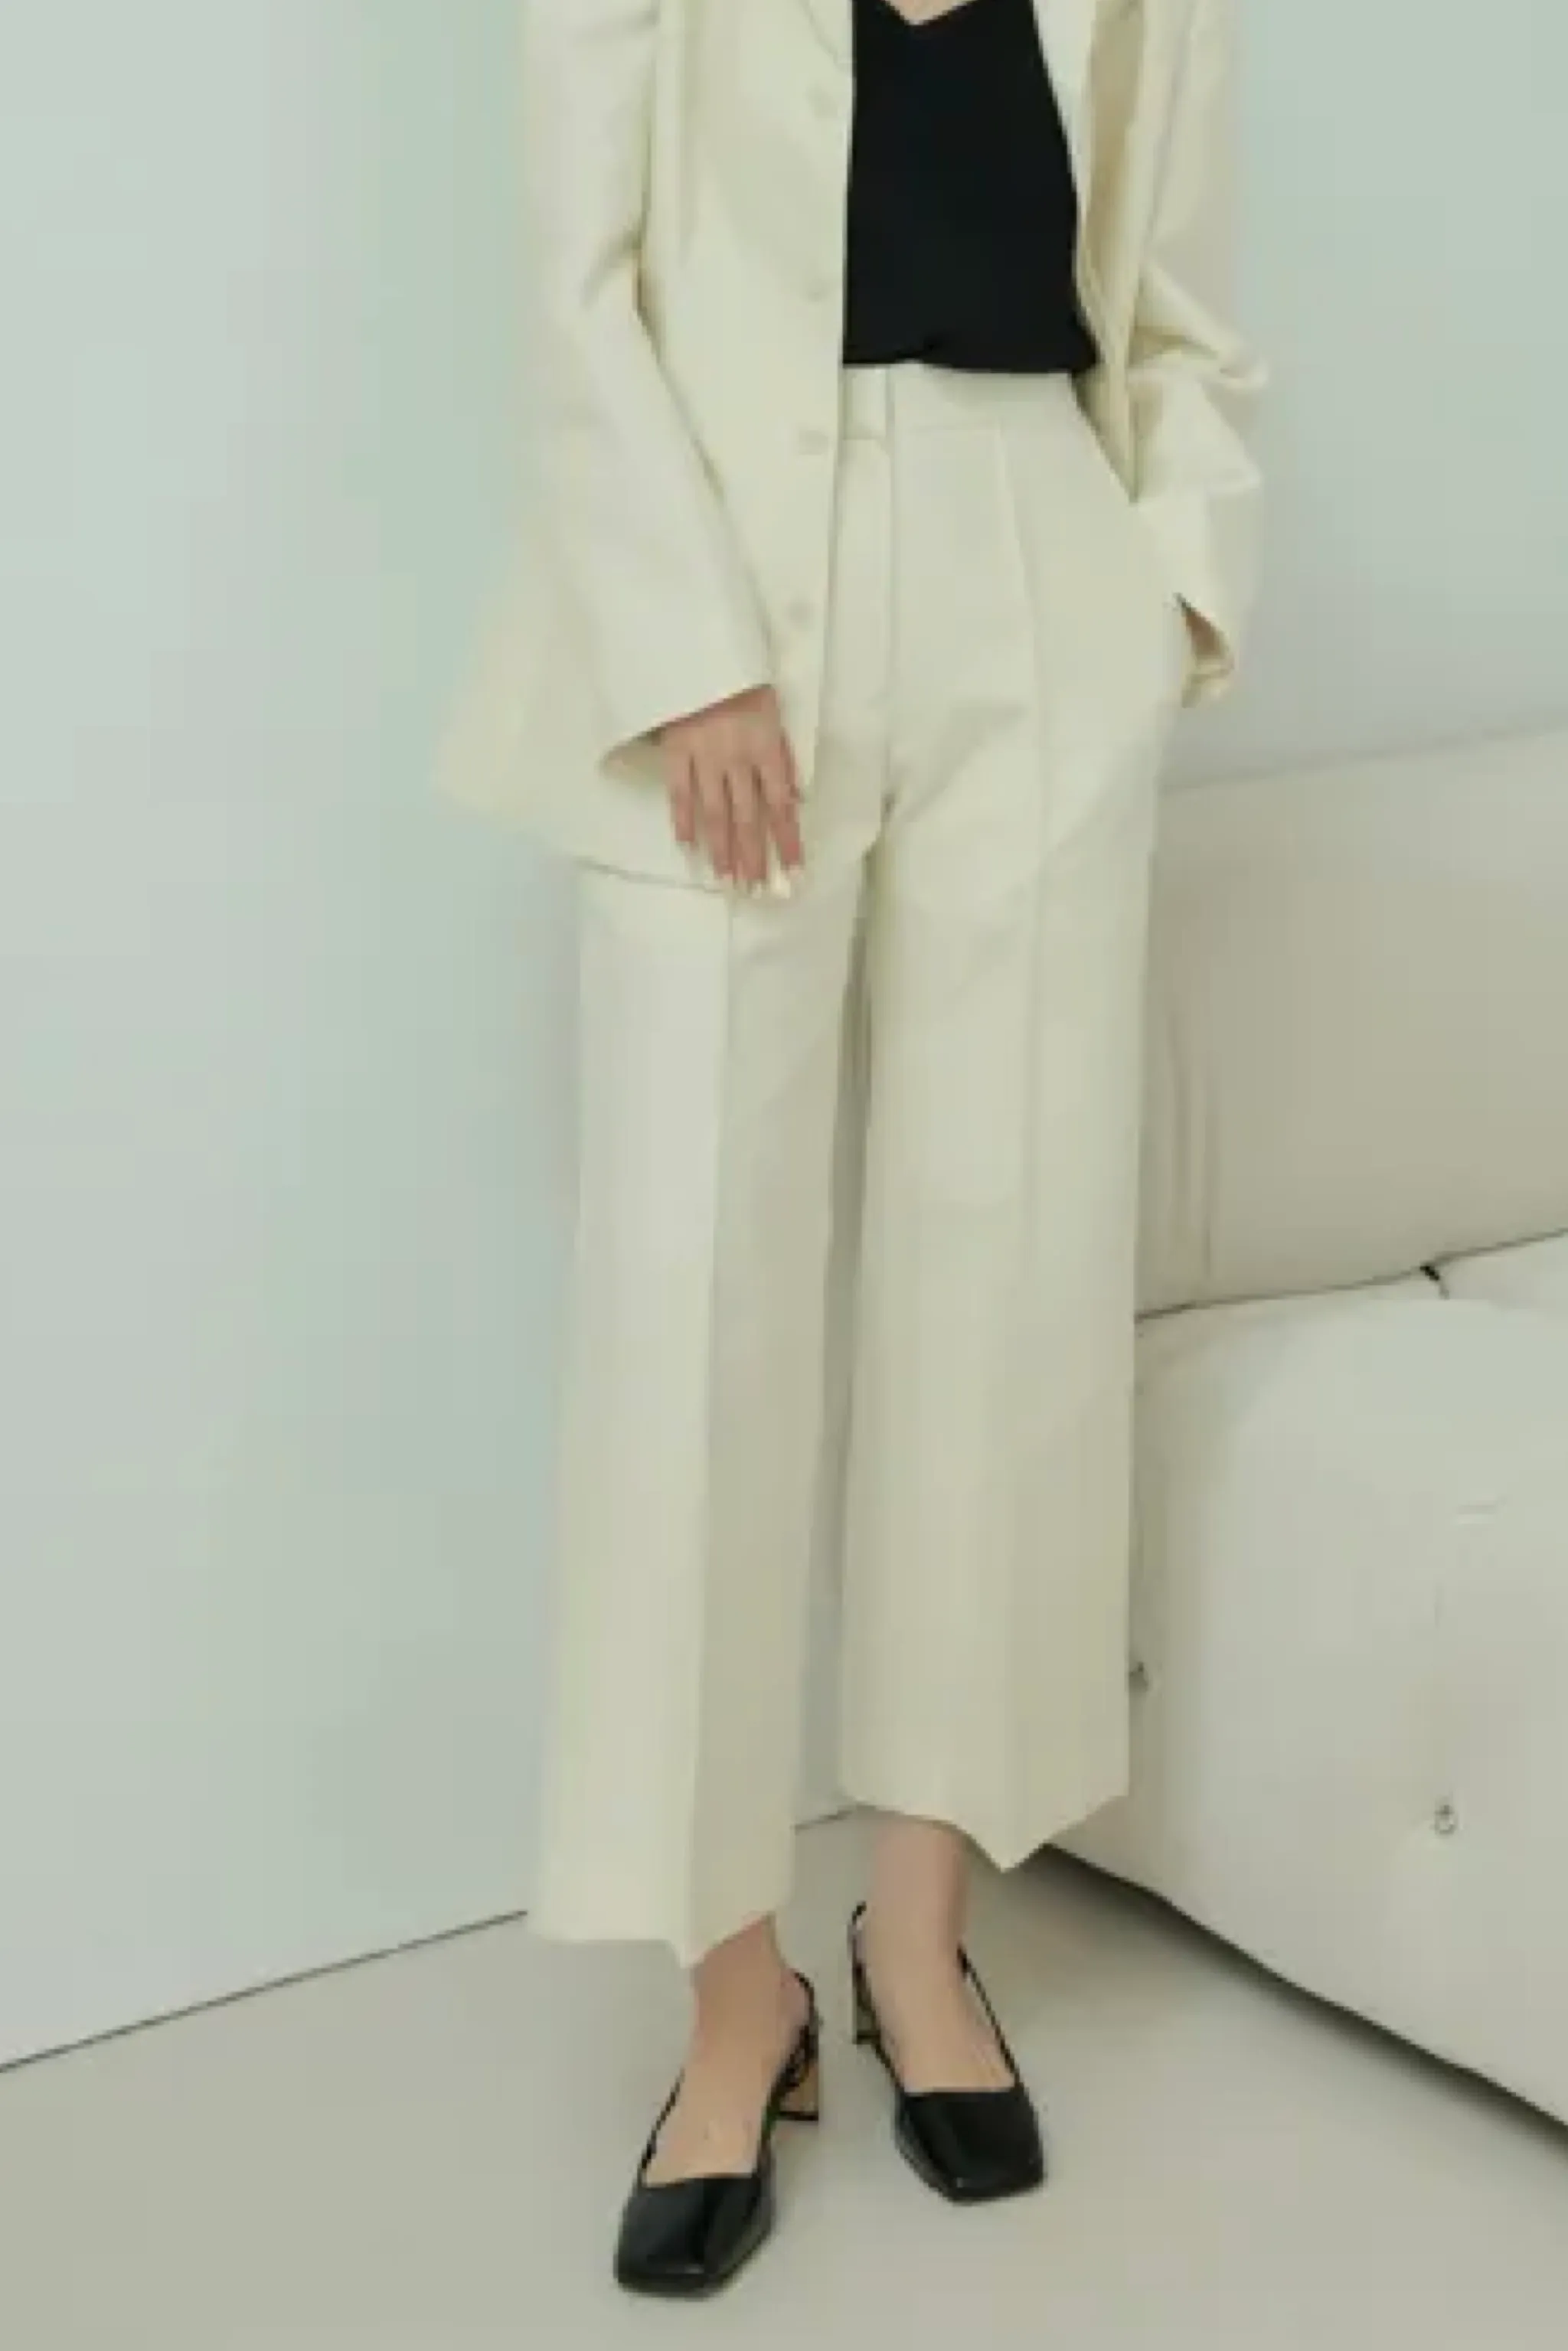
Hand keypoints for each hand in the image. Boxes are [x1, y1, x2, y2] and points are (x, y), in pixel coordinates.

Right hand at [658, 687, 803, 893]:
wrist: (697, 646)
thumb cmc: (741, 678)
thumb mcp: (774, 710)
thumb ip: (784, 756)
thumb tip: (796, 798)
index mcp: (767, 748)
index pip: (782, 806)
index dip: (789, 842)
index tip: (795, 873)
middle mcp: (738, 759)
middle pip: (749, 818)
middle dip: (755, 858)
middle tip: (757, 892)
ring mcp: (704, 757)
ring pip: (715, 813)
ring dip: (722, 850)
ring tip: (727, 883)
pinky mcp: (675, 751)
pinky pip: (679, 792)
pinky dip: (683, 820)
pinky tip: (688, 847)